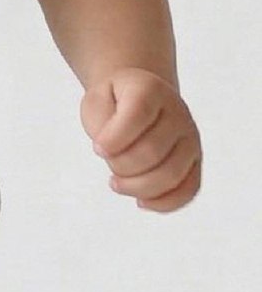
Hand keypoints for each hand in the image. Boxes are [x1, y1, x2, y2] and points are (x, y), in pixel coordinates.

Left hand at [80, 68, 201, 211]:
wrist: (138, 98)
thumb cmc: (114, 102)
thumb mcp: (96, 101)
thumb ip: (101, 123)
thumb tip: (114, 155)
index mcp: (151, 89)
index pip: (138, 115)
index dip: (115, 138)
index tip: (97, 148)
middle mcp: (178, 112)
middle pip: (152, 151)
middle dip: (121, 165)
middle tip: (107, 160)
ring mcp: (190, 138)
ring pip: (171, 175)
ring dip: (137, 187)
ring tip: (116, 182)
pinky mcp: (195, 162)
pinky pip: (188, 190)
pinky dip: (163, 203)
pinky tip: (140, 201)